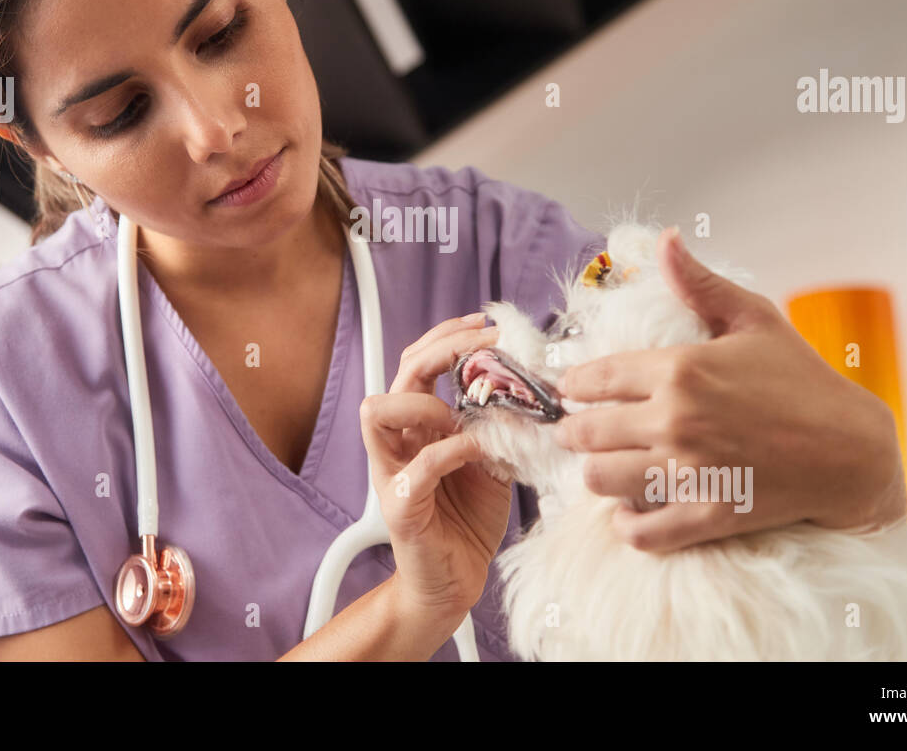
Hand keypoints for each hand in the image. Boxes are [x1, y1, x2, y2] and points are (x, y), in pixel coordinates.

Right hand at [360, 312, 511, 617]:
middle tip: (485, 344)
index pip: (418, 363)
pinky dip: (450, 450)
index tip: (483, 325)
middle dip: (442, 349)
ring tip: (465, 416)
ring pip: (379, 411)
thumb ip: (497, 426)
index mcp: (418, 427)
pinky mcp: (400, 505)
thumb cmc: (467, 521)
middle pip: (400, 373)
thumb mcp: (492, 462)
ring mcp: (392, 471)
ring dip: (427, 402)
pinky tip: (477, 451)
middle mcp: (398, 442)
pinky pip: (417, 465)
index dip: (446, 337)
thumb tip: (527, 390)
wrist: (453, 581)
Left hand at [556, 227, 906, 552]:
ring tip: (601, 465)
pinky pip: (640, 531)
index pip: (596, 378)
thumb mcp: (754, 319)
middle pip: (587, 432)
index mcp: (680, 369)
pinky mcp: (706, 515)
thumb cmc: (803, 380)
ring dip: (594, 471)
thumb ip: (700, 283)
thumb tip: (665, 240)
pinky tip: (628, 511)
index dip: (573, 385)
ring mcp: (689, 472)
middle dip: (573, 430)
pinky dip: (626, 524)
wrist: (852, 450)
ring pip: (600, 479)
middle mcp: (675, 421)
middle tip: (573, 430)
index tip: (568, 390)